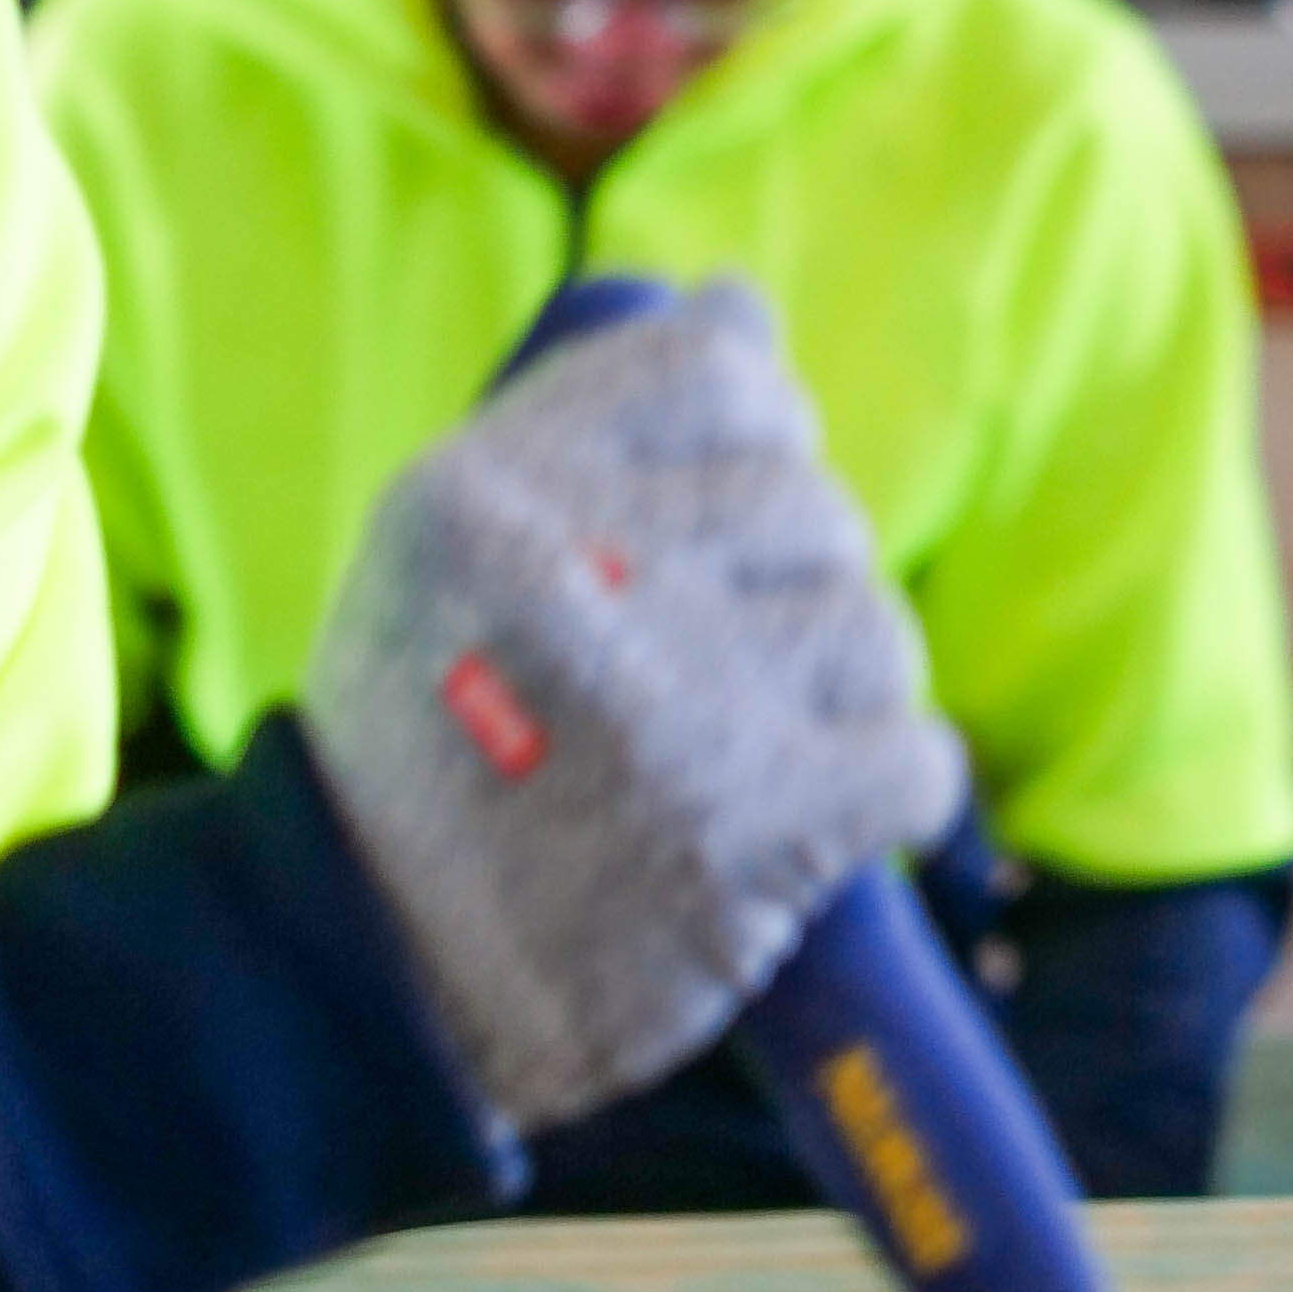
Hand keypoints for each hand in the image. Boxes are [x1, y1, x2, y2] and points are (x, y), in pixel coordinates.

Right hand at [301, 280, 967, 1131]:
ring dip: (836, 701)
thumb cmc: (430, 749)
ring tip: (735, 763)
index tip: (719, 524)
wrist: (371, 991)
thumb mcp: (453, 549)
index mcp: (486, 488)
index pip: (723, 368)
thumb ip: (594, 426)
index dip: (756, 438)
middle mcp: (583, 570)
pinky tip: (807, 826)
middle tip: (703, 686)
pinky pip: (920, 760)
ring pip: (873, 631)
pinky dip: (887, 797)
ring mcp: (682, 698)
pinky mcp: (767, 822)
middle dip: (787, 594)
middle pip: (812, 509)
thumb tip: (744, 300)